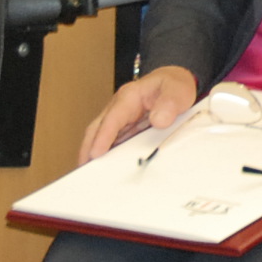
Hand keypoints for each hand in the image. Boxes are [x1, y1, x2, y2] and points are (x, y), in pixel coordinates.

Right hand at [80, 64, 199, 162]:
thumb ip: (169, 103)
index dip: (103, 136)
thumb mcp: (178, 90)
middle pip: (97, 129)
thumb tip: (158, 120)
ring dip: (93, 155)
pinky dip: (106, 156)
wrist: (176, 84)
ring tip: (90, 177)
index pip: (112, 118)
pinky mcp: (124, 130)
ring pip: (101, 138)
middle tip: (83, 172)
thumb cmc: (175, 86)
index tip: (95, 154)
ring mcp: (120, 120)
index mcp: (129, 97)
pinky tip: (106, 171)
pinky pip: (112, 143)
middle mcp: (119, 108)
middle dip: (88, 149)